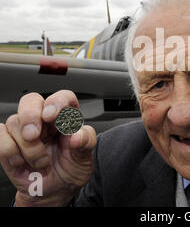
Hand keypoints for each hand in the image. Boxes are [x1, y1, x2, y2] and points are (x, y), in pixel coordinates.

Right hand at [0, 90, 96, 205]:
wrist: (56, 188)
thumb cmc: (71, 166)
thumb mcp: (85, 156)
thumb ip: (86, 142)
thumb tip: (77, 136)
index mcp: (66, 116)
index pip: (62, 97)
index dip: (56, 102)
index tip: (51, 115)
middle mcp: (44, 119)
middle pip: (31, 101)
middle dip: (30, 116)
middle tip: (33, 136)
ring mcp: (24, 130)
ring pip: (14, 122)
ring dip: (27, 147)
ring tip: (41, 162)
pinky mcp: (8, 142)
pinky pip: (0, 136)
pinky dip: (9, 151)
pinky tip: (22, 162)